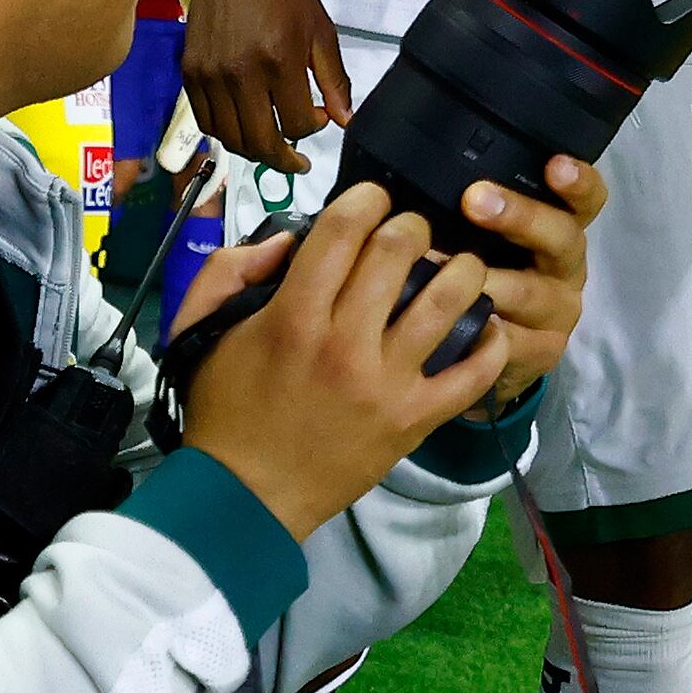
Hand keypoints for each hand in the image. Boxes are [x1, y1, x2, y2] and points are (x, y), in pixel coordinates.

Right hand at [173, 187, 507, 538]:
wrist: (244, 495)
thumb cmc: (224, 407)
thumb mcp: (199, 330)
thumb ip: (229, 269)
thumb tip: (288, 237)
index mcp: (292, 316)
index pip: (343, 229)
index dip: (367, 198)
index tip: (373, 200)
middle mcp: (344, 343)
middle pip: (401, 250)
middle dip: (412, 226)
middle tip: (411, 234)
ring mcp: (386, 383)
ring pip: (449, 299)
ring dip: (462, 268)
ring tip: (458, 266)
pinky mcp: (415, 418)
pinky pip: (475, 372)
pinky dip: (492, 342)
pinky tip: (488, 323)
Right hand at [181, 0, 351, 172]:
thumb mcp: (321, 30)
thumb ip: (334, 79)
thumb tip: (343, 121)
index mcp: (279, 62)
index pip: (298, 125)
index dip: (313, 129)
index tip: (319, 116)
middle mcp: (240, 75)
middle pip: (260, 142)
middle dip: (283, 159)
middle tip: (296, 161)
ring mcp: (210, 76)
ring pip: (230, 138)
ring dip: (253, 150)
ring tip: (271, 144)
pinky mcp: (189, 72)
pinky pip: (206, 121)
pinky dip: (225, 132)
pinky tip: (243, 124)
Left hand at [459, 156, 606, 411]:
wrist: (479, 352)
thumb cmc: (475, 274)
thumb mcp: (479, 235)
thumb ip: (467, 203)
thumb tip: (413, 158)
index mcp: (558, 227)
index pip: (586, 198)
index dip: (577, 181)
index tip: (553, 164)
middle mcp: (566, 267)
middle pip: (563, 236)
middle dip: (521, 216)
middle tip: (475, 199)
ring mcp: (558, 312)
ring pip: (533, 292)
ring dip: (491, 279)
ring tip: (447, 270)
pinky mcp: (542, 353)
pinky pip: (513, 342)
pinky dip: (483, 332)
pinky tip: (457, 322)